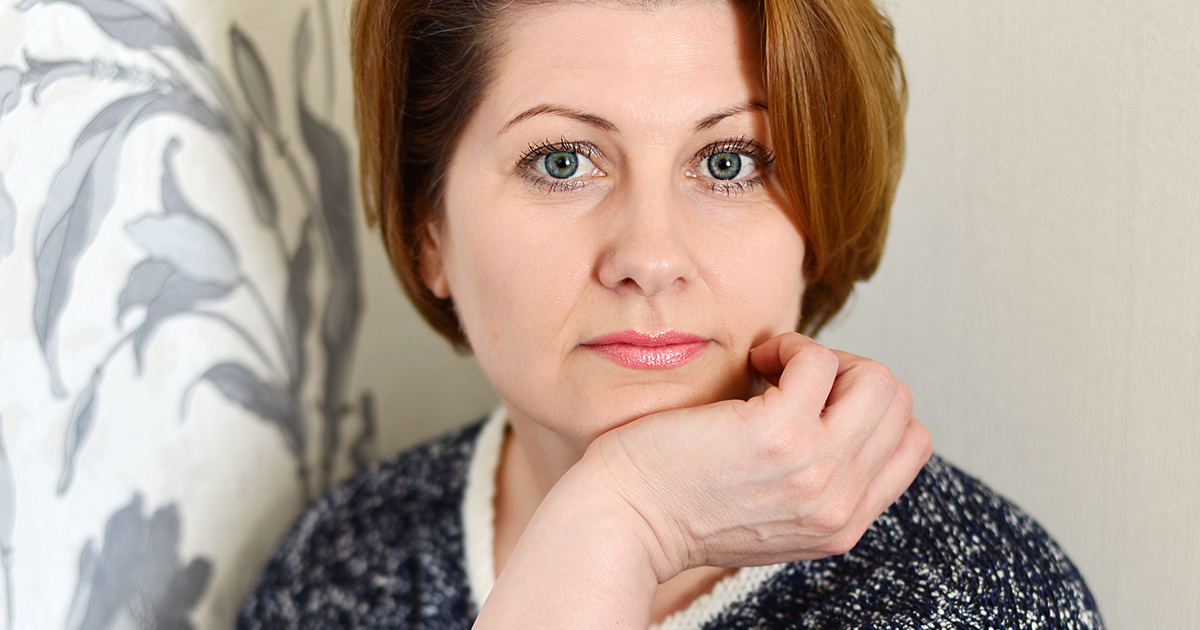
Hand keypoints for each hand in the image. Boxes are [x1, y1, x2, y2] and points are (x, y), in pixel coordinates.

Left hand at [585, 332, 931, 582]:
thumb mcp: (771, 512)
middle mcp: (838, 504)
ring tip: (773, 367)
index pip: (910, 444)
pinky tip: (753, 360)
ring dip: (822, 356)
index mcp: (841, 524)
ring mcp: (814, 470)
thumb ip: (815, 480)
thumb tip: (836, 408)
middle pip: (897, 403)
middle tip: (792, 376)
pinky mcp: (778, 434)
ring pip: (875, 379)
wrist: (625, 521)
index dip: (867, 406)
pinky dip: (788, 345)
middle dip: (848, 373)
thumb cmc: (678, 503)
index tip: (816, 399)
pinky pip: (817, 359)